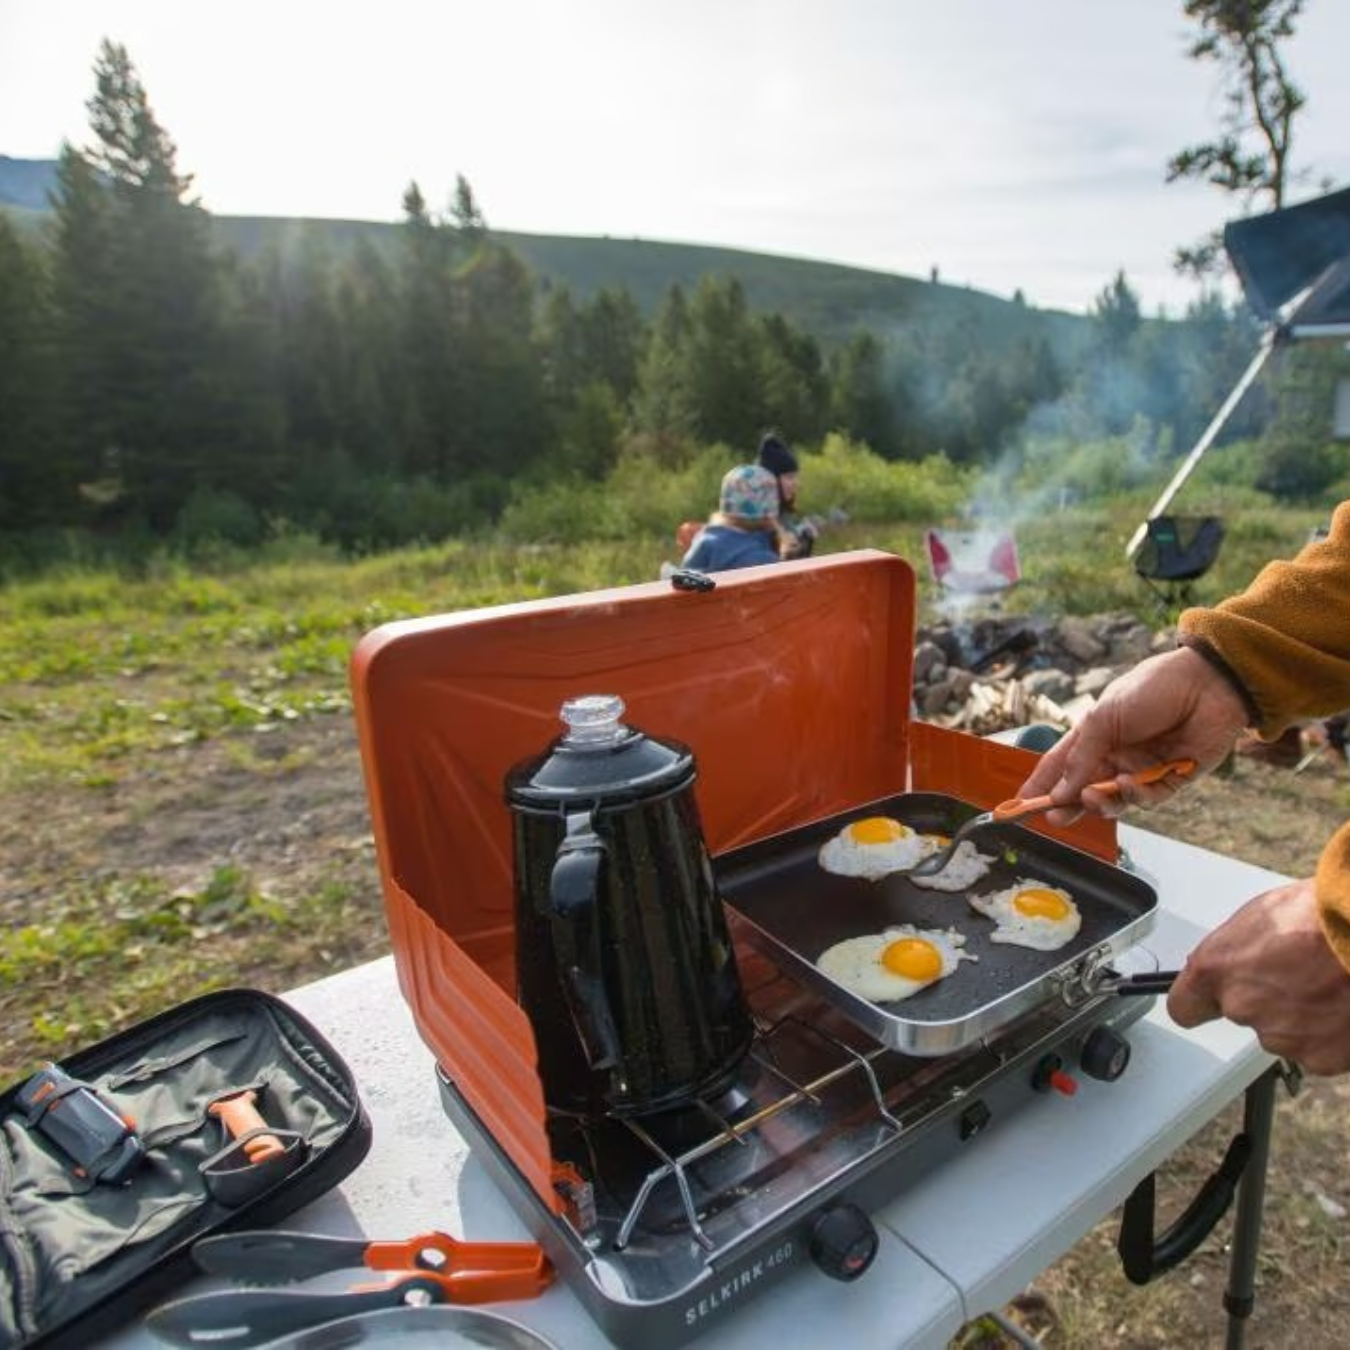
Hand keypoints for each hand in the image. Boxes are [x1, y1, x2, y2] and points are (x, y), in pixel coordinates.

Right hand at [1017, 647, 1247, 823]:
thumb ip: (1081, 756)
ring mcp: (1143, 769)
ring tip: (1090, 798)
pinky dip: (1135, 795)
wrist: (1208, 683)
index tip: (1020, 806)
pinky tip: (1129, 783)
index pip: (1060, 766)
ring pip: (1115, 801)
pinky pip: (1148, 799)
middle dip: (1068, 806)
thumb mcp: (1103, 717)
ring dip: (1100, 803)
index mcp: (1095, 735)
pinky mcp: (1172, 779)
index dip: (1040, 786)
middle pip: (1085, 790)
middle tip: (1053, 819)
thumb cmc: (1152, 688)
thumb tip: (1061, 791)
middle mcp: (1117, 755)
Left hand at [1168, 879, 1349, 1074]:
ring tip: (1325, 983)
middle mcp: (1241, 1007)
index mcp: (1215, 969)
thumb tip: (1236, 964)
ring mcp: (1281, 1036)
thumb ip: (1236, 952)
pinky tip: (1340, 1004)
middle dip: (1264, 999)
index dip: (1199, 1004)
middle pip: (1243, 1014)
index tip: (1205, 1002)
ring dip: (1299, 1016)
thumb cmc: (1319, 915)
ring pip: (1282, 1032)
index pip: (1183, 1008)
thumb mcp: (1259, 918)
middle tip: (1294, 973)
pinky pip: (1316, 1050)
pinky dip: (1329, 1034)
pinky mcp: (1319, 1057)